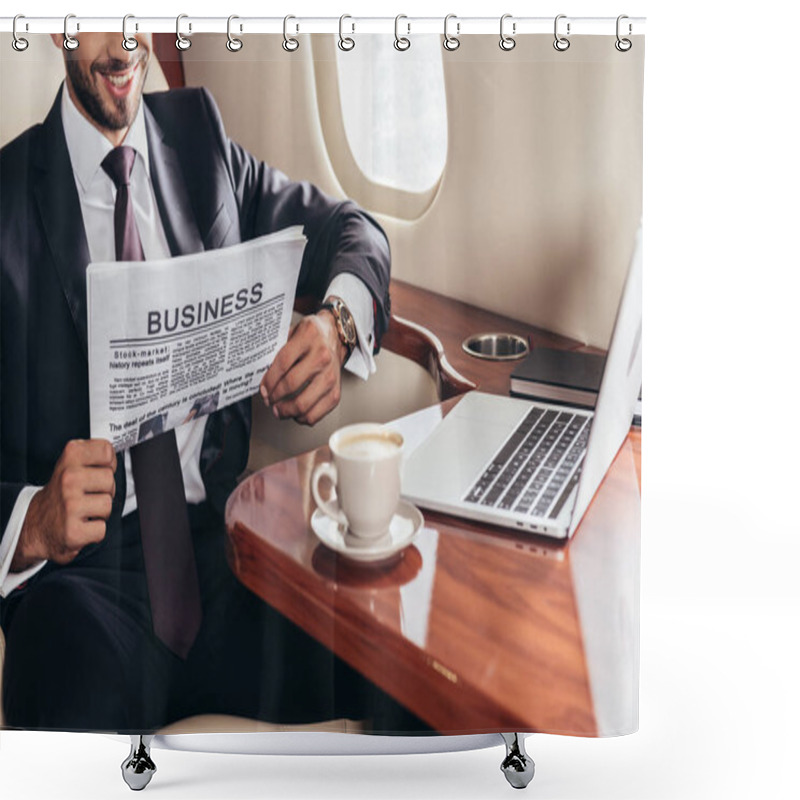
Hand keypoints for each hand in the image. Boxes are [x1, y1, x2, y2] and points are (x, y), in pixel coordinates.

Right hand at [13, 439, 116, 569]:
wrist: (37, 525)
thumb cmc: (60, 494)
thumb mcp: (70, 464)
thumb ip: (92, 454)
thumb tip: (115, 451)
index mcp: (70, 458)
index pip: (106, 451)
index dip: (108, 463)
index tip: (100, 469)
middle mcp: (68, 479)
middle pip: (110, 480)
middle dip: (104, 490)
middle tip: (89, 495)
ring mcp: (71, 505)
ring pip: (108, 504)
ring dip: (100, 512)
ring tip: (85, 510)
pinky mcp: (74, 531)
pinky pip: (102, 528)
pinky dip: (94, 530)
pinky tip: (81, 524)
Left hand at [260, 311, 346, 425]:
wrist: (335, 338)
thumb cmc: (312, 337)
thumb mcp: (293, 332)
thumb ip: (277, 350)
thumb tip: (260, 374)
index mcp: (309, 337)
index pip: (282, 363)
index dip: (268, 380)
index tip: (262, 389)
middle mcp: (322, 357)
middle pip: (291, 385)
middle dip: (274, 397)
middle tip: (268, 400)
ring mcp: (330, 376)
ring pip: (303, 403)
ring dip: (286, 411)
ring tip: (278, 410)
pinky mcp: (336, 392)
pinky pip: (316, 414)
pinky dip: (302, 418)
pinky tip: (295, 413)